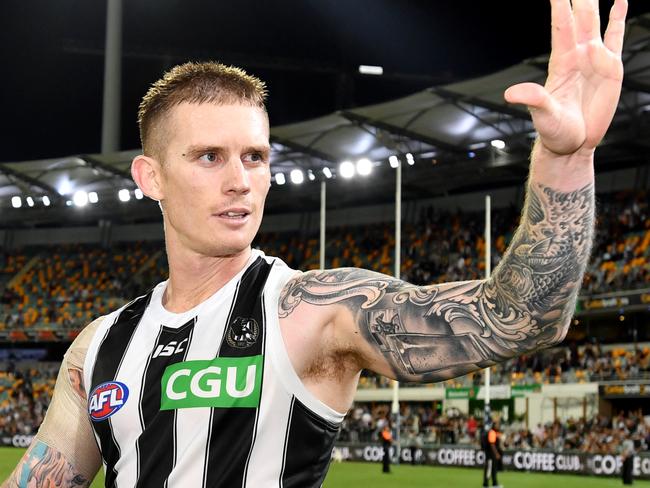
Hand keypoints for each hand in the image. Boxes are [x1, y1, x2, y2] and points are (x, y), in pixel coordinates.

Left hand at [504, 0, 627, 154]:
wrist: (573, 144)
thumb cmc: (554, 131)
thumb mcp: (543, 115)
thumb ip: (533, 100)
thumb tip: (511, 94)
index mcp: (561, 63)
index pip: (560, 26)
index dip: (559, 5)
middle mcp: (577, 55)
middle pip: (579, 17)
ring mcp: (594, 59)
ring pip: (596, 22)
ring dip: (595, 2)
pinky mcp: (611, 68)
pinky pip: (615, 37)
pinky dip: (617, 18)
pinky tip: (620, 1)